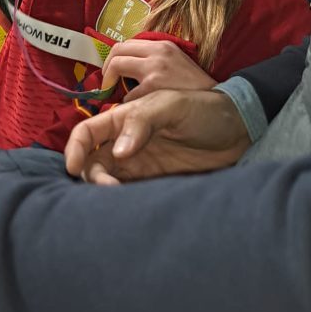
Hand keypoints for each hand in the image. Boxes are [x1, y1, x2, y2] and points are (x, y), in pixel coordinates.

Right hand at [65, 88, 250, 184]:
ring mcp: (138, 163)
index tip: (73, 167)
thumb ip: (142, 122)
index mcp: (125, 118)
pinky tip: (129, 206)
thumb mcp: (172, 106)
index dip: (75, 148)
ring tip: (119, 197)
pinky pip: (126, 192)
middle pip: (91, 160)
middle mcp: (125, 142)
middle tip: (108, 188)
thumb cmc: (204, 109)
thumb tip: (119, 152)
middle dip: (90, 175)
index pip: (88, 132)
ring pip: (105, 178)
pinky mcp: (152, 181)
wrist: (237, 132)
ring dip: (103, 190)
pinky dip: (120, 200)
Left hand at [101, 39, 215, 100]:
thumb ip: (153, 61)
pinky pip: (128, 95)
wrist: (217, 105)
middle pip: (117, 51)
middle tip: (106, 84)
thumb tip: (126, 69)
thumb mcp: (175, 64)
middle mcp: (157, 53)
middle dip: (106, 69)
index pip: (125, 43)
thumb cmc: (194, 89)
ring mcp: (154, 70)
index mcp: (162, 46)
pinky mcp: (153, 89)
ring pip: (117, 68)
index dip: (113, 58)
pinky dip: (128, 103)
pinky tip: (137, 110)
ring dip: (113, 85)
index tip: (111, 72)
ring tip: (118, 97)